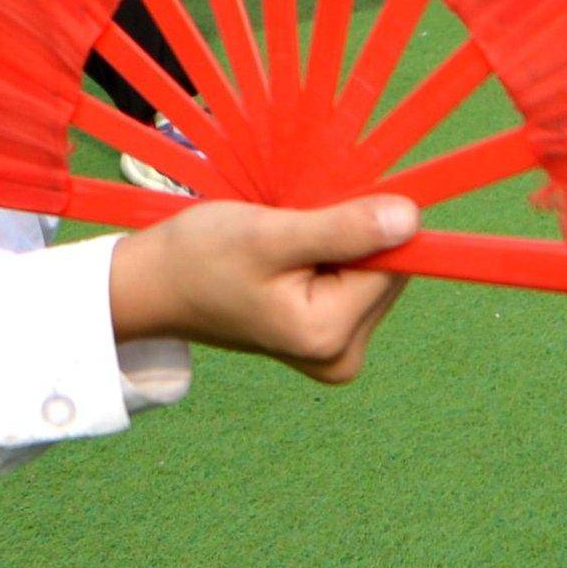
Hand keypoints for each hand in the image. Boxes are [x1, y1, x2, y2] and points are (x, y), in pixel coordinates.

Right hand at [109, 194, 420, 385]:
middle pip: (385, 269)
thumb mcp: (270, 236)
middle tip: (288, 229)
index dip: (364, 221)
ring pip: (371, 272)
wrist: (155, 286)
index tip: (315, 211)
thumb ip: (343, 229)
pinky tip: (287, 258)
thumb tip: (411, 220)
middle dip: (349, 234)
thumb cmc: (200, 259)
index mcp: (330, 336)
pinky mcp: (327, 339)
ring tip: (283, 244)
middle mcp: (341, 355)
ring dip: (338, 243)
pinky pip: (352, 282)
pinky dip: (329, 257)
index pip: (392, 261)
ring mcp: (335, 351)